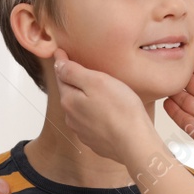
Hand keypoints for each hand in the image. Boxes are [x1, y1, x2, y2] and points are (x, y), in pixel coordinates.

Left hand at [52, 49, 158, 164]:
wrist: (135, 143)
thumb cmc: (120, 109)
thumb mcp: (96, 81)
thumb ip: (74, 72)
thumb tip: (58, 64)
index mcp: (69, 100)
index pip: (61, 76)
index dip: (62, 62)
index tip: (60, 51)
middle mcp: (71, 118)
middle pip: (70, 93)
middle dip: (73, 82)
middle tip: (78, 68)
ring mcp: (83, 132)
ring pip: (81, 110)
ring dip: (85, 100)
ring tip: (96, 91)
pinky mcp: (96, 141)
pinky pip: (92, 123)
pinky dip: (96, 115)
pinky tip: (107, 112)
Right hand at [163, 43, 193, 169]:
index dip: (193, 63)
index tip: (180, 55)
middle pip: (192, 85)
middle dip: (181, 77)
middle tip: (166, 69)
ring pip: (185, 101)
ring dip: (174, 93)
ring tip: (162, 83)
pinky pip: (183, 119)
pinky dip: (173, 111)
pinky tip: (165, 102)